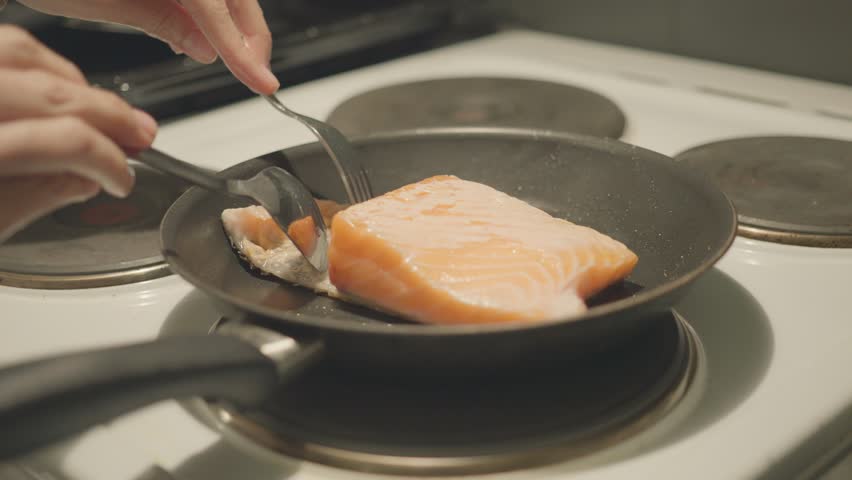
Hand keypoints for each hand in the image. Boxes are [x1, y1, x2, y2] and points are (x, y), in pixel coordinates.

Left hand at [0, 25, 151, 241]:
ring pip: (24, 53)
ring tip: (104, 111)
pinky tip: (55, 89)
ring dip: (75, 84)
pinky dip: (37, 63)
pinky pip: (1, 45)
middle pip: (52, 93)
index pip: (62, 143)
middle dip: (108, 116)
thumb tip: (86, 179)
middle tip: (142, 137)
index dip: (106, 161)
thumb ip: (31, 200)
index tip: (121, 180)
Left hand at [17, 0, 278, 94]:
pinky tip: (195, 31)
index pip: (218, 8)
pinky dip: (207, 10)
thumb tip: (207, 48)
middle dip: (247, 34)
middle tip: (254, 73)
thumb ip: (163, 20)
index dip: (243, 50)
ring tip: (229, 58)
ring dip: (230, 23)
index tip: (262, 80)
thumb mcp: (102, 1)